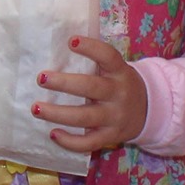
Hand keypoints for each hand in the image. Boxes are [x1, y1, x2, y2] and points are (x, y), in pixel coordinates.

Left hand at [33, 36, 147, 153]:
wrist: (149, 110)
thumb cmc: (118, 84)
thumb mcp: (115, 69)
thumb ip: (95, 61)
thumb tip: (56, 47)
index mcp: (119, 72)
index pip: (108, 55)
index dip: (91, 48)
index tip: (70, 41)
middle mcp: (118, 93)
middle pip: (90, 87)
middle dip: (64, 83)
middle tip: (41, 78)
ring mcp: (115, 117)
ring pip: (85, 117)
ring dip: (58, 113)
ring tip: (36, 108)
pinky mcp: (110, 136)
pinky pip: (89, 143)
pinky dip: (70, 141)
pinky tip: (53, 133)